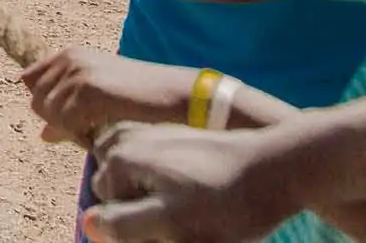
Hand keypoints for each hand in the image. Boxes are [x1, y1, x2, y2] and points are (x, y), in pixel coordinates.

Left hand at [20, 48, 200, 146]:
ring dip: (71, 132)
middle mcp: (69, 58)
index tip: (72, 119)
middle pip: (36, 100)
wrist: (175, 96)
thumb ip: (67, 112)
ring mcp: (78, 72)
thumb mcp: (98, 101)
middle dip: (58, 122)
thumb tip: (42, 135)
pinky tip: (102, 134)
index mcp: (68, 54)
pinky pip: (67, 124)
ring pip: (49, 114)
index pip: (28, 80)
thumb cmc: (141, 101)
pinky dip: (82, 137)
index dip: (46, 105)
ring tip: (98, 131)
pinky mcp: (89, 90)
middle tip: (88, 130)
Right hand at [84, 122, 291, 242]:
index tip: (164, 237)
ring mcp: (152, 133)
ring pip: (132, 177)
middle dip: (136, 211)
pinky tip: (190, 191)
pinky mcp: (175, 136)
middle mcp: (129, 139)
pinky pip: (150, 163)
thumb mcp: (173, 224)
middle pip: (113, 190)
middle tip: (178, 226)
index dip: (128, 231)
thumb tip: (87, 224)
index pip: (102, 210)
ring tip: (182, 212)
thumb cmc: (226, 202)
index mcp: (122, 159)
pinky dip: (161, 181)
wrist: (277, 169)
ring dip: (147, 197)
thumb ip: (124, 224)